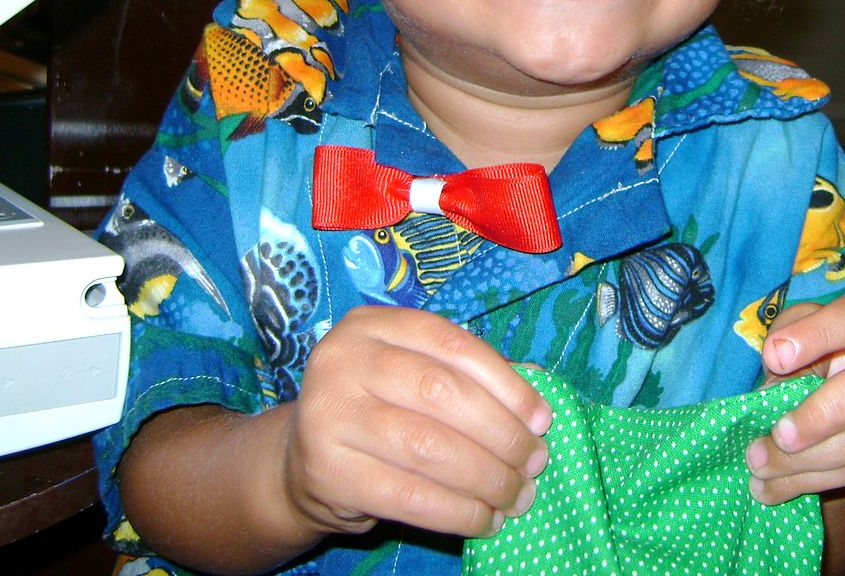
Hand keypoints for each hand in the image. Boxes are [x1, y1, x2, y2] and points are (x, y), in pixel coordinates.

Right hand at [282, 305, 551, 538]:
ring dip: (487, 478)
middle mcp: (342, 360)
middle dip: (501, 434)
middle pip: (442, 394)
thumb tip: (537, 410)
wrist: (303, 462)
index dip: (505, 383)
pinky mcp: (326, 472)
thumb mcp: (414, 376)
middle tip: (535, 462)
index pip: (451, 344)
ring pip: (429, 448)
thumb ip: (469, 379)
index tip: (542, 419)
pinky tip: (485, 519)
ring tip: (518, 494)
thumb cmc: (379, 410)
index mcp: (371, 325)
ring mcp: (328, 415)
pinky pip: (409, 496)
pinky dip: (458, 512)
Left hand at [745, 289, 844, 503]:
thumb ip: (792, 333)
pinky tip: (778, 486)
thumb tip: (778, 359)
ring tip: (763, 464)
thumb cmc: (829, 347)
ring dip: (817, 456)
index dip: (823, 333)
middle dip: (827, 411)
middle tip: (778, 433)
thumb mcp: (809, 327)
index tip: (776, 356)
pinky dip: (821, 480)